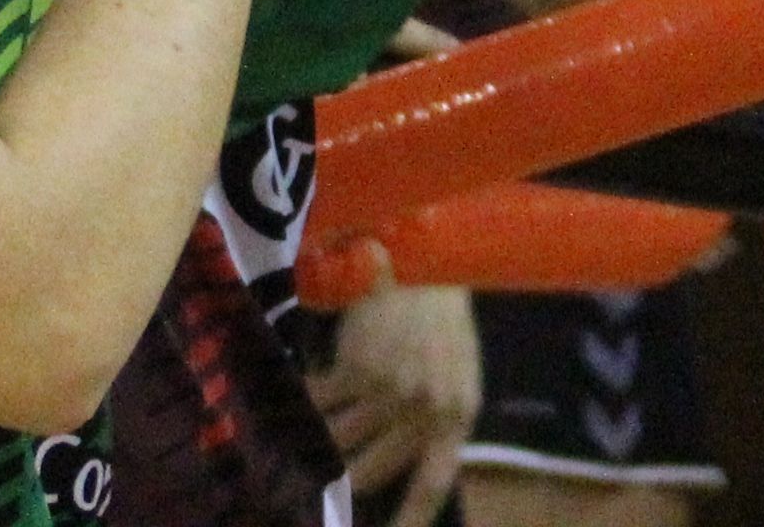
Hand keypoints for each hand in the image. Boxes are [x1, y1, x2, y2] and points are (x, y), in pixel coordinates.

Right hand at [310, 282, 481, 526]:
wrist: (426, 261)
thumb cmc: (441, 324)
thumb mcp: (453, 377)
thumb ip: (432, 425)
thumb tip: (394, 475)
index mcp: (457, 415)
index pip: (432, 484)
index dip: (408, 519)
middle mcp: (425, 409)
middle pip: (370, 473)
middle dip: (344, 476)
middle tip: (323, 476)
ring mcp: (391, 390)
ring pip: (337, 443)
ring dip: (317, 440)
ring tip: (307, 433)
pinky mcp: (359, 369)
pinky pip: (318, 405)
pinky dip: (307, 401)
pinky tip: (309, 386)